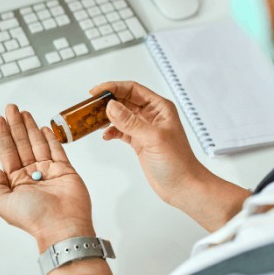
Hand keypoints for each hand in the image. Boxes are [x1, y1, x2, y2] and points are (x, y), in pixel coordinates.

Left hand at [0, 104, 94, 250]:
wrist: (62, 225)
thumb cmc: (34, 217)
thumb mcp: (3, 204)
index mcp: (16, 182)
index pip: (7, 152)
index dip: (3, 135)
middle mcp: (31, 175)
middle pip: (21, 144)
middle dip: (16, 125)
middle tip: (11, 108)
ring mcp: (49, 172)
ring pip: (37, 143)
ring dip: (30, 127)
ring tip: (23, 112)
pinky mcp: (65, 170)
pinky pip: (56, 150)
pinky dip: (50, 138)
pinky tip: (42, 127)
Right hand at [91, 81, 249, 231]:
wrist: (182, 186)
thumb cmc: (178, 162)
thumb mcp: (153, 138)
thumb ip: (130, 122)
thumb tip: (111, 106)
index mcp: (159, 108)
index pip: (133, 89)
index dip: (114, 87)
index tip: (97, 91)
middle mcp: (152, 116)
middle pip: (124, 100)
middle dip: (107, 102)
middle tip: (91, 106)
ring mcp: (144, 129)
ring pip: (121, 115)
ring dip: (107, 117)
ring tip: (94, 121)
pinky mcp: (139, 142)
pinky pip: (121, 130)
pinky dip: (112, 131)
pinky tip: (106, 136)